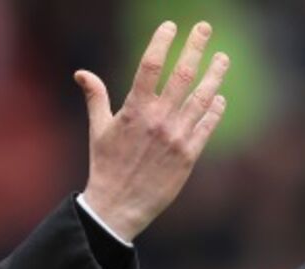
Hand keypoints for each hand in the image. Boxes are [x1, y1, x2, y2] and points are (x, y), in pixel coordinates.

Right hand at [76, 21, 228, 240]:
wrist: (119, 206)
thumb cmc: (106, 166)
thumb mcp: (99, 130)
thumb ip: (96, 98)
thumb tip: (81, 73)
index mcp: (134, 110)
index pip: (151, 65)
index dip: (162, 42)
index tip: (171, 25)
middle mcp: (158, 120)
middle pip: (183, 74)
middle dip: (195, 47)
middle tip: (205, 28)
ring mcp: (177, 137)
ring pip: (202, 97)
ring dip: (214, 75)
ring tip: (222, 58)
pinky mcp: (189, 155)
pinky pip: (207, 125)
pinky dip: (215, 109)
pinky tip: (219, 98)